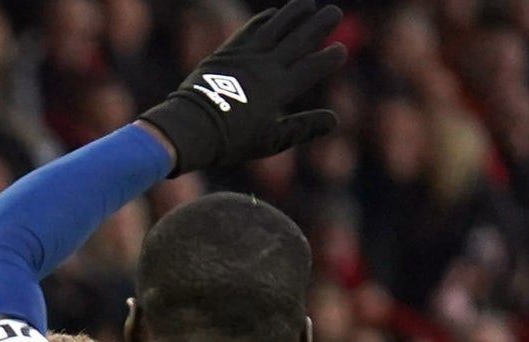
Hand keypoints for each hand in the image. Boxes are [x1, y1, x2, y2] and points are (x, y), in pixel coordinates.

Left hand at [140, 0, 343, 173]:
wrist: (188, 129)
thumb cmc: (229, 141)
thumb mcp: (269, 141)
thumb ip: (303, 128)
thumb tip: (335, 120)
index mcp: (279, 89)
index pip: (312, 67)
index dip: (329, 58)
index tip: (340, 50)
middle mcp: (265, 67)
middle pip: (299, 39)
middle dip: (319, 24)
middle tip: (334, 12)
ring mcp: (245, 57)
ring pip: (275, 27)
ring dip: (293, 13)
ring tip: (308, 3)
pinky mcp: (226, 53)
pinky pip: (249, 30)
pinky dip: (263, 20)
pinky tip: (273, 14)